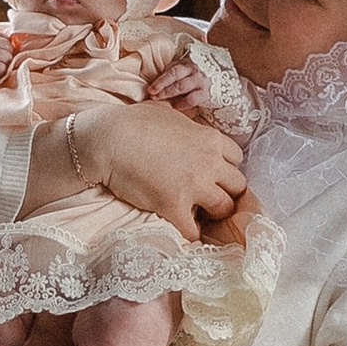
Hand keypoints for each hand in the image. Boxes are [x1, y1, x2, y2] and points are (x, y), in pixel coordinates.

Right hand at [71, 98, 244, 240]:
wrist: (109, 139)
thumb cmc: (132, 121)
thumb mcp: (168, 112)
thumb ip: (185, 121)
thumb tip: (184, 121)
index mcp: (210, 139)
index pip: (236, 158)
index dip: (225, 168)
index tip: (214, 174)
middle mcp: (209, 162)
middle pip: (237, 185)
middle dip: (226, 191)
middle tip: (209, 196)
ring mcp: (194, 186)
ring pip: (224, 208)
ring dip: (213, 213)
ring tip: (199, 214)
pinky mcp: (174, 206)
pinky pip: (194, 230)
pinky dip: (190, 233)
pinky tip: (182, 229)